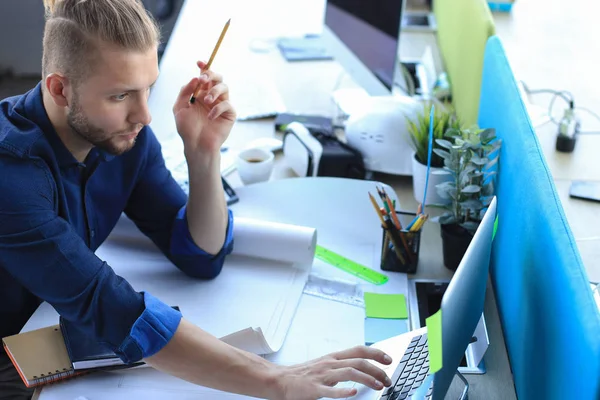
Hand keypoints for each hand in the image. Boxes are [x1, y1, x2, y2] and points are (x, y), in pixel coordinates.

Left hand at [173, 61, 235, 154]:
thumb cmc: (187, 129)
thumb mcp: (179, 108)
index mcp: (200, 93)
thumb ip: (185, 91)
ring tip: (205, 100)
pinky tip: (210, 117)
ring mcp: (221, 104)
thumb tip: (196, 78)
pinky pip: (227, 104)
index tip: (199, 63)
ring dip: (214, 90)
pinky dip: (218, 108)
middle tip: (203, 80)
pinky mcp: (229, 114)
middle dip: (211, 75)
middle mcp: (212, 97)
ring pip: (225, 87)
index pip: (204, 76)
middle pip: (217, 78)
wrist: (196, 145)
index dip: (204, 67)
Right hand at [273, 345, 392, 399]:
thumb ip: (341, 364)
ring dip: (367, 378)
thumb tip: (363, 367)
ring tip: (378, 385)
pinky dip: (343, 391)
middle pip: (358, 361)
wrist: (280, 380)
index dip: (376, 353)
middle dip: (377, 369)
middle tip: (387, 379)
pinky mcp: (314, 389)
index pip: (359, 350)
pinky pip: (330, 390)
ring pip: (349, 372)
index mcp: (333, 357)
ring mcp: (322, 376)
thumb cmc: (304, 374)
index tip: (389, 359)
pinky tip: (353, 393)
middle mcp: (330, 363)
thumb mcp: (325, 364)